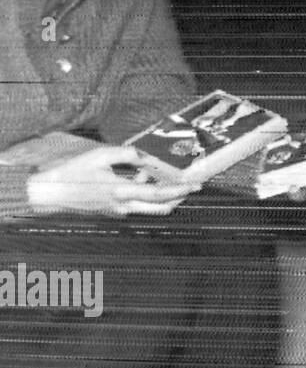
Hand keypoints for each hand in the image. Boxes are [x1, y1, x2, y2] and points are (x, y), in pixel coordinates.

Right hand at [26, 146, 198, 217]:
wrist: (47, 193)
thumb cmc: (71, 173)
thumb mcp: (100, 156)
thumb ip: (127, 155)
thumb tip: (147, 157)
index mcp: (121, 192)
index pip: (159, 194)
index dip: (180, 190)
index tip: (196, 185)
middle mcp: (122, 207)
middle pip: (160, 207)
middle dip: (178, 197)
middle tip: (190, 186)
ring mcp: (116, 212)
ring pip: (149, 207)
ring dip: (160, 194)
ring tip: (162, 176)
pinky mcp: (111, 212)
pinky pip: (136, 205)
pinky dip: (144, 193)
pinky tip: (139, 177)